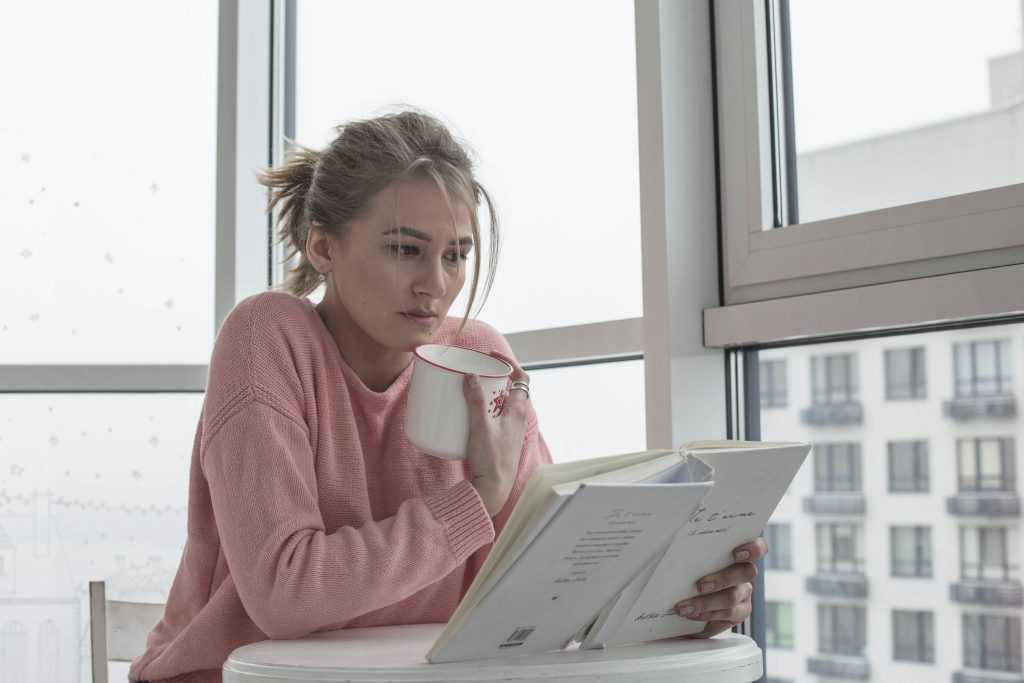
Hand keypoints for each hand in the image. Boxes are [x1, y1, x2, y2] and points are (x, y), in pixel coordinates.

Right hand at [463, 350, 529, 516]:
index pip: (521, 378)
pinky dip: (482, 412)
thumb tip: (471, 376)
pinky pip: (493, 418)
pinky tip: (466, 417)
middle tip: (474, 373)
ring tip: (467, 392)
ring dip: (486, 395)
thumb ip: (475, 401)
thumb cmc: (491, 460)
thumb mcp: (480, 427)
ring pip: (500, 404)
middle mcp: (517, 419)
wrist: (494, 490)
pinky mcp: (500, 441)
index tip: (492, 356)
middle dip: (493, 378)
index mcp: (517, 411)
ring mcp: (509, 430)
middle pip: (509, 389)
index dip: (509, 363)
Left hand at [674, 537, 768, 637]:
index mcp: (737, 553)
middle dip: (722, 579)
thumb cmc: (689, 573)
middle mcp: (744, 572)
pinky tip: (692, 614)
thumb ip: (695, 555)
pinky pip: (728, 613)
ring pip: (732, 596)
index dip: (753, 548)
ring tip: (685, 607)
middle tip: (700, 586)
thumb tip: (677, 551)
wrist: (686, 601)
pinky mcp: (741, 611)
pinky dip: (707, 613)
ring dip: (706, 602)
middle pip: (747, 572)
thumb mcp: (691, 561)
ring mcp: (744, 592)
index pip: (758, 547)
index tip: (736, 553)